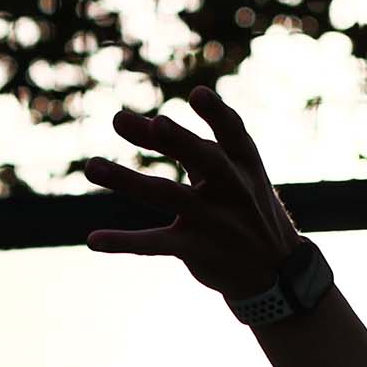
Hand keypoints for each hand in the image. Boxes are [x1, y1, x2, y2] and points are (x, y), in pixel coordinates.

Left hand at [82, 86, 305, 300]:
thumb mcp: (225, 171)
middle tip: (157, 123)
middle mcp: (233, 190)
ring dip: (128, 181)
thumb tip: (121, 119)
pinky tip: (94, 241)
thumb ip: (176, 144)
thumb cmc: (241, 206)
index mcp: (245, 164)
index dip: (218, 114)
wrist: (275, 271)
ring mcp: (214, 221)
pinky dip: (124, 242)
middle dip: (182, 142)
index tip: (198, 94)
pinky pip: (155, 243)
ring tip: (92, 167)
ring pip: (168, 196)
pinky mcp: (196, 249)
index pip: (235, 135)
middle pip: (207, 161)